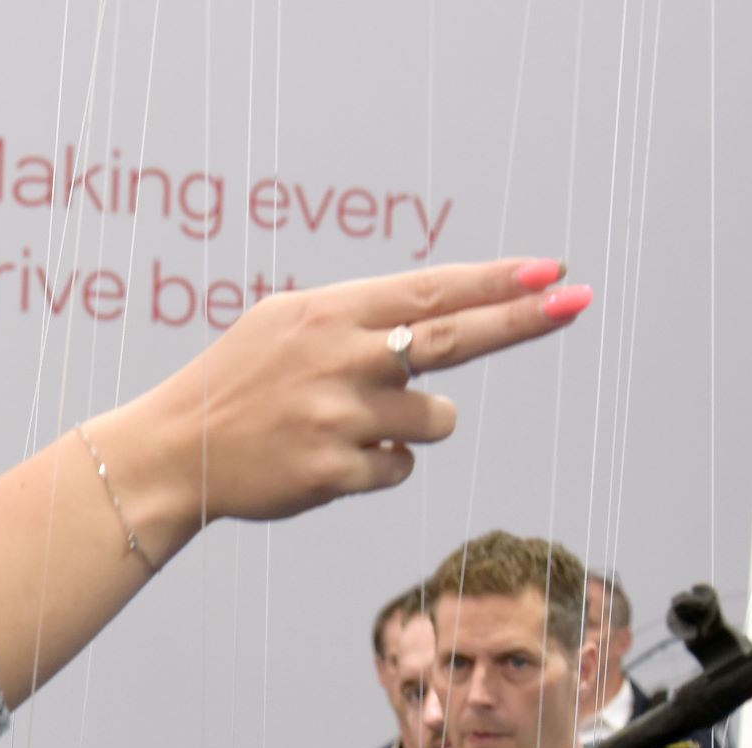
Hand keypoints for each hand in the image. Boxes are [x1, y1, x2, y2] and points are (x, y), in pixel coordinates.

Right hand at [113, 260, 588, 537]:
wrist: (174, 452)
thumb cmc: (237, 383)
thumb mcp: (287, 324)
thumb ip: (358, 317)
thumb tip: (440, 315)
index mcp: (331, 313)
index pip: (431, 291)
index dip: (495, 282)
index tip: (551, 271)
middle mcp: (341, 358)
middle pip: (454, 338)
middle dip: (522, 319)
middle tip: (578, 301)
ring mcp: (340, 417)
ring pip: (436, 418)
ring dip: (415, 422)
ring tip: (355, 423)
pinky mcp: (334, 471)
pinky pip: (400, 467)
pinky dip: (380, 465)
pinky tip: (332, 458)